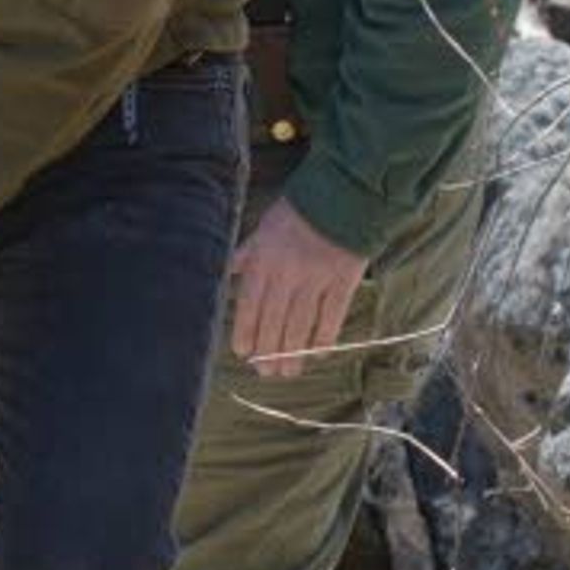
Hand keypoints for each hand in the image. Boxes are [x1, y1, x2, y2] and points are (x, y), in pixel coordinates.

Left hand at [230, 195, 371, 374]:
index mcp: (263, 261)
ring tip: (288, 371)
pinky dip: (324, 338)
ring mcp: (316, 280)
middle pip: (274, 321)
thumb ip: (246, 254)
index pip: (249, 304)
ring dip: (293, 353)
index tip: (243, 352)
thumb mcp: (263, 228)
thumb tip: (226, 270)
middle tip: (265, 372)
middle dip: (268, 351)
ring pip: (300, 325)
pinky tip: (319, 354)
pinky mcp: (343, 283)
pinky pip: (331, 318)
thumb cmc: (297, 212)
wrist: (343, 197)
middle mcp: (287, 274)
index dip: (245, 331)